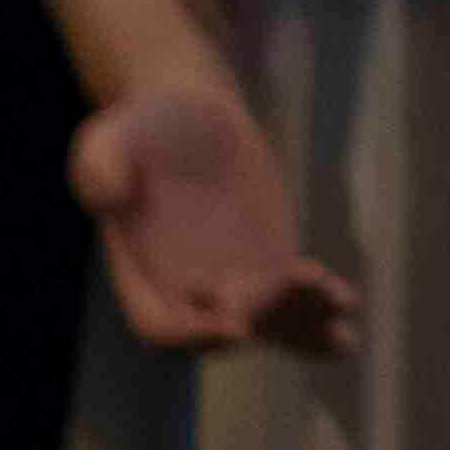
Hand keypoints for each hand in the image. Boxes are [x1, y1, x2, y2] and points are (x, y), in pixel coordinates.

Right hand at [68, 77, 360, 355]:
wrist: (191, 116)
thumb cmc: (142, 128)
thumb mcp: (111, 136)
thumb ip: (101, 164)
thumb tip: (105, 192)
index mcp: (140, 274)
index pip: (159, 324)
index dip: (193, 333)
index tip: (233, 325)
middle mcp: (185, 292)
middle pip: (225, 329)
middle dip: (261, 316)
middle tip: (294, 282)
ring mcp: (232, 286)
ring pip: (267, 324)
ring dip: (301, 319)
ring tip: (336, 297)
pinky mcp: (269, 268)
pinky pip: (293, 306)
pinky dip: (319, 318)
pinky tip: (348, 315)